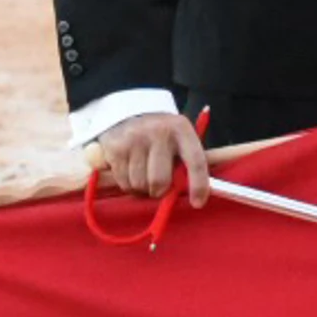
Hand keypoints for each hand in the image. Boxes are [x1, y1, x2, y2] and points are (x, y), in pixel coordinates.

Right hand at [95, 113, 210, 206]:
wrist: (129, 113)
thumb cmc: (162, 135)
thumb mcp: (180, 139)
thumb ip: (189, 162)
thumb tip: (201, 189)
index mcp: (181, 129)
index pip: (195, 161)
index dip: (199, 185)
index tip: (198, 203)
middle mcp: (158, 132)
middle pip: (160, 180)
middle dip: (160, 191)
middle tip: (159, 187)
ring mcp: (134, 139)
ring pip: (140, 184)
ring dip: (143, 189)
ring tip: (144, 175)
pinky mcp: (115, 148)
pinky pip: (123, 182)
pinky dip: (128, 184)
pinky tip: (131, 171)